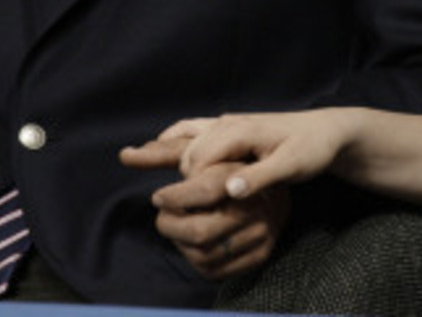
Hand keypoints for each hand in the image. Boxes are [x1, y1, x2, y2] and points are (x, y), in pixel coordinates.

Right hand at [126, 111, 350, 199]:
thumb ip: (260, 178)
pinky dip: (176, 135)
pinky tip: (162, 142)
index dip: (192, 185)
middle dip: (172, 170)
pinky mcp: (232, 127)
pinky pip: (196, 128)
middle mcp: (229, 123)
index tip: (189, 207)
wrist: (328, 131)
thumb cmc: (311, 149)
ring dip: (160, 146)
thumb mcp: (291, 167)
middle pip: (188, 149)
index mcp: (241, 132)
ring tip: (130, 156)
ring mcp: (229, 123)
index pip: (200, 159)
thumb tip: (229, 191)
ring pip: (186, 134)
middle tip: (163, 202)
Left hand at [153, 162, 291, 279]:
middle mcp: (258, 207)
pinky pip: (215, 271)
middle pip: (199, 232)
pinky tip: (192, 244)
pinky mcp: (260, 255)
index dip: (175, 197)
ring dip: (179, 244)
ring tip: (177, 227)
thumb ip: (182, 151)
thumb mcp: (217, 151)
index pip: (206, 191)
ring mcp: (261, 234)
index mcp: (248, 177)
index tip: (159, 197)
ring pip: (203, 255)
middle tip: (162, 215)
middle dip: (170, 225)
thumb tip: (138, 152)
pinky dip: (194, 261)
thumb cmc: (237, 163)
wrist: (283, 177)